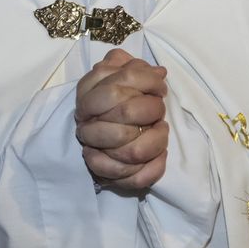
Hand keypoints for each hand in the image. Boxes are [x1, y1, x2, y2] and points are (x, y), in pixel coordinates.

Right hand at [74, 49, 168, 191]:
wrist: (101, 132)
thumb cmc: (115, 98)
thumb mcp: (120, 75)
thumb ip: (135, 68)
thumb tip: (159, 72)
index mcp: (86, 93)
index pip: (118, 84)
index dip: (147, 82)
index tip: (160, 87)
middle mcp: (86, 124)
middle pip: (126, 114)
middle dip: (152, 110)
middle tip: (160, 110)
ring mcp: (94, 152)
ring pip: (133, 151)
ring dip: (157, 140)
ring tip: (162, 129)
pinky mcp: (107, 177)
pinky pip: (133, 178)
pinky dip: (153, 168)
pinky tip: (161, 156)